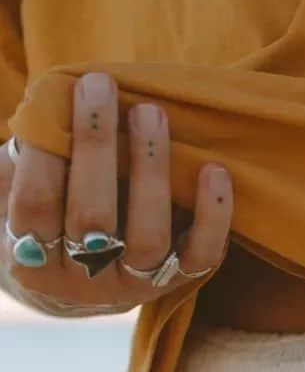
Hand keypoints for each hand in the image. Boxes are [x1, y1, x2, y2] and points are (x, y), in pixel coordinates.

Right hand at [1, 71, 231, 316]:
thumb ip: (27, 162)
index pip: (36, 205)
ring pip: (147, 238)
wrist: (89, 278)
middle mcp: (83, 281)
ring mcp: (134, 285)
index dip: (44, 152)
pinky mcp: (179, 282)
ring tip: (151, 114)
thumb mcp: (22, 192)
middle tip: (101, 86)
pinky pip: (200, 254)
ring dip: (151, 172)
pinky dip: (212, 214)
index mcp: (33, 260)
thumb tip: (47, 108)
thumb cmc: (54, 213)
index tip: (59, 96)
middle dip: (96, 148)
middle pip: (91, 218)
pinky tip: (215, 170)